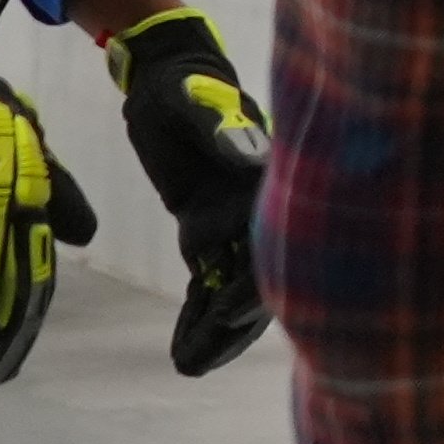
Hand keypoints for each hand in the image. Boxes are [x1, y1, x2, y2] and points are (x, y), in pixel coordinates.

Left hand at [99, 0, 274, 378]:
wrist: (169, 78)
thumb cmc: (183, 86)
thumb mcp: (195, 102)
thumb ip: (223, 128)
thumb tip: (253, 158)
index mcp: (269, 182)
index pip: (273, 240)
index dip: (257, 281)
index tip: (228, 312)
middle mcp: (260, 211)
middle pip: (259, 280)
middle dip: (233, 326)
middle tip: (197, 364)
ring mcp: (237, 225)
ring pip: (233, 290)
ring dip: (215, 331)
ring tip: (186, 366)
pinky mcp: (210, 232)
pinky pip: (208, 283)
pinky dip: (197, 316)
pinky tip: (182, 349)